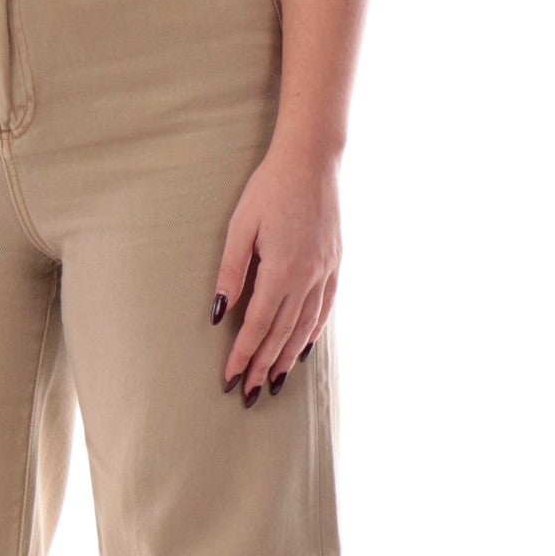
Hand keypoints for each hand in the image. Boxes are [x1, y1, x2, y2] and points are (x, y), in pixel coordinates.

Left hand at [212, 141, 340, 400]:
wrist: (311, 161)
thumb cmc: (269, 189)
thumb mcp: (240, 227)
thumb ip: (231, 273)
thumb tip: (219, 314)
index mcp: (282, 269)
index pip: (259, 325)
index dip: (243, 355)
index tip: (231, 379)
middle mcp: (308, 277)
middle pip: (282, 334)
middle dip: (264, 366)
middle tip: (250, 394)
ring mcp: (325, 272)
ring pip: (305, 327)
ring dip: (288, 357)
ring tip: (276, 381)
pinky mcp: (335, 264)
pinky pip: (324, 309)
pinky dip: (312, 332)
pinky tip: (303, 348)